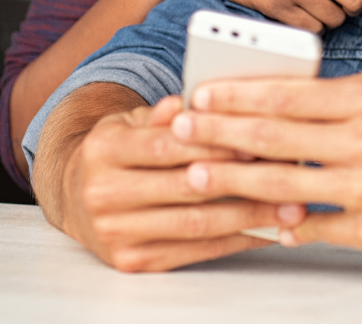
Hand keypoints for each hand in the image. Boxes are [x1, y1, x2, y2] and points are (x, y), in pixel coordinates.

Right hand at [48, 92, 306, 271]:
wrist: (73, 196)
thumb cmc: (118, 152)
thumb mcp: (132, 121)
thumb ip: (166, 112)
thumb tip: (194, 100)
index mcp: (104, 149)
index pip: (166, 146)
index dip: (214, 144)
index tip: (258, 141)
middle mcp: (103, 193)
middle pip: (184, 188)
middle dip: (241, 181)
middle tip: (288, 175)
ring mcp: (115, 232)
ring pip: (194, 225)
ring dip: (248, 217)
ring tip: (289, 208)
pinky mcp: (131, 261)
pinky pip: (193, 251)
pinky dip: (233, 241)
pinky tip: (264, 230)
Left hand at [169, 62, 361, 263]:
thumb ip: (351, 86)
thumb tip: (296, 88)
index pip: (289, 94)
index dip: (237, 95)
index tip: (201, 94)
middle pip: (275, 137)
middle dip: (218, 133)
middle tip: (179, 131)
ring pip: (285, 185)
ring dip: (234, 180)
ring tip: (198, 174)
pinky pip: (315, 228)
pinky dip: (281, 224)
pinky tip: (253, 219)